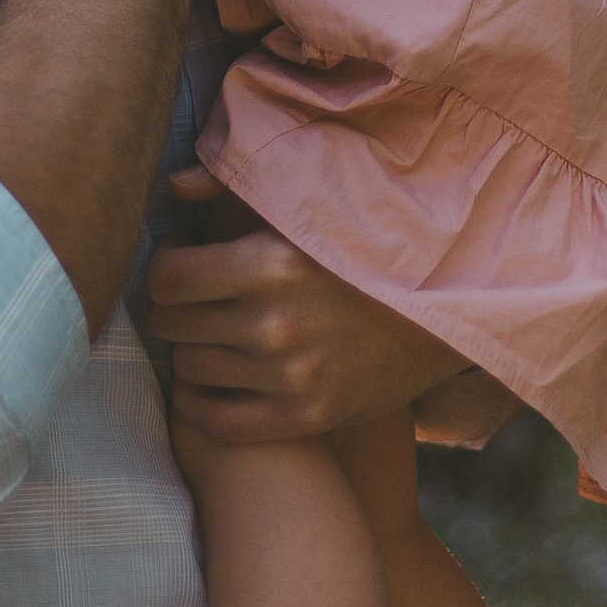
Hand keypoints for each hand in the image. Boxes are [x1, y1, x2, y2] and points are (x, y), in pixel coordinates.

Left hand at [150, 182, 467, 441]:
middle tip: (195, 298)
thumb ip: (233, 185)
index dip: (166, 266)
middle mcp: (275, 324)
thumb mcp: (306, 204)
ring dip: (191, 350)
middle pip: (172, 323)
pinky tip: (208, 384)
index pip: (167, 276)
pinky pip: (213, 421)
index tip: (183, 260)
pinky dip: (197, 404)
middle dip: (174, 307)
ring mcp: (290, 378)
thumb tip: (172, 188)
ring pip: (188, 370)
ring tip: (211, 333)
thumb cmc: (361, 251)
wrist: (440, 317)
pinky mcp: (304, 418)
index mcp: (271, 264)